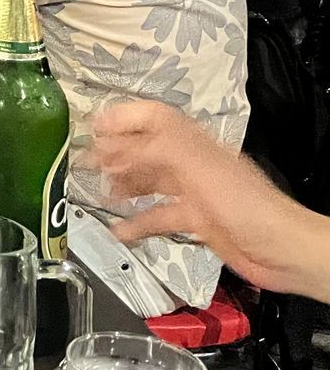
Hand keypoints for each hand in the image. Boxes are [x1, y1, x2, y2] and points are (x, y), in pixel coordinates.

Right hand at [90, 101, 328, 299]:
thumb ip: (158, 149)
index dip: (123, 118)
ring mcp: (194, 193)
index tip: (93, 128)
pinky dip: (137, 223)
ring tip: (96, 190)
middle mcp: (192, 164)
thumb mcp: (200, 168)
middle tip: (85, 161)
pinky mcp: (197, 221)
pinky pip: (158, 217)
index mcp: (194, 145)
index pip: (154, 118)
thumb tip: (117, 146)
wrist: (283, 251)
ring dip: (122, 184)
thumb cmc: (247, 207)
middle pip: (146, 149)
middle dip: (114, 152)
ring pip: (150, 181)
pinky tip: (119, 231)